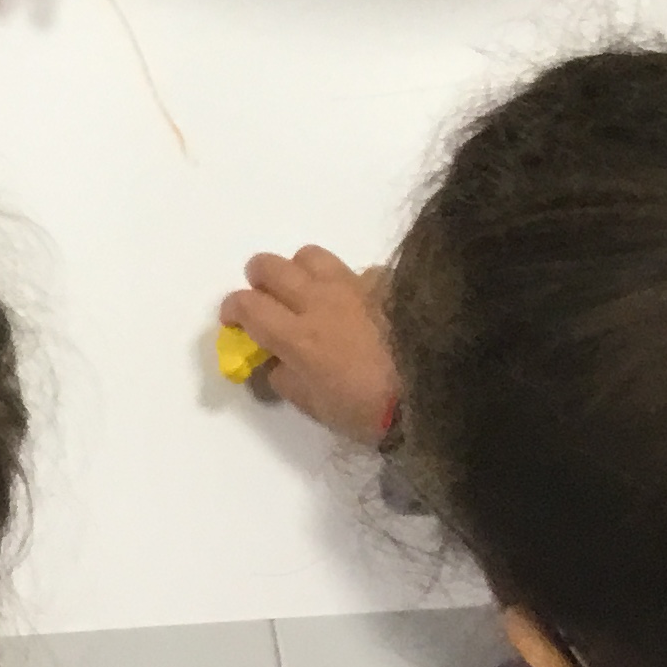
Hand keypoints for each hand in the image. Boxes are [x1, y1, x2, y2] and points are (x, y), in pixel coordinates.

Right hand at [221, 247, 398, 446]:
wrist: (434, 391)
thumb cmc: (370, 411)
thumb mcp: (317, 408)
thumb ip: (287, 380)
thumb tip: (274, 363)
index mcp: (298, 336)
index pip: (247, 305)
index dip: (232, 309)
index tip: (233, 321)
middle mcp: (319, 301)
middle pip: (270, 266)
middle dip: (258, 280)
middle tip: (265, 301)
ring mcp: (354, 285)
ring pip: (309, 255)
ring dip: (299, 271)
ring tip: (308, 293)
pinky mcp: (385, 282)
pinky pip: (356, 271)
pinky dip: (348, 284)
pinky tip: (358, 306)